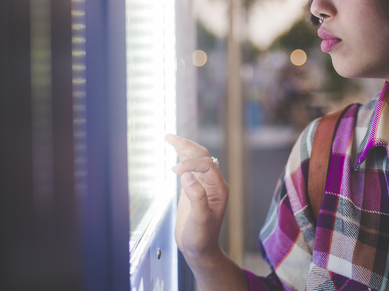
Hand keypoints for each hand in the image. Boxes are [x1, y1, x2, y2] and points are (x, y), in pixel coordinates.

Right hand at [166, 134, 228, 261]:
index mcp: (219, 188)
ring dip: (184, 148)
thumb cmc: (202, 237)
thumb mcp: (200, 219)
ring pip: (195, 160)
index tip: (175, 170)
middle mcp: (213, 183)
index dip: (191, 164)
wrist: (199, 249)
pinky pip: (189, 168)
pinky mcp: (194, 188)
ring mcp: (204, 185)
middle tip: (169, 137)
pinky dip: (182, 158)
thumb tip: (187, 175)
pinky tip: (174, 151)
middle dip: (187, 146)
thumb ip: (196, 197)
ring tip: (169, 137)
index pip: (206, 165)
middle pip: (202, 156)